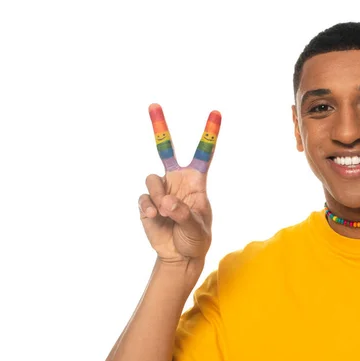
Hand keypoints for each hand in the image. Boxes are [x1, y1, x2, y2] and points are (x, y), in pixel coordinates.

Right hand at [138, 104, 220, 266]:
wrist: (180, 255)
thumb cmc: (196, 239)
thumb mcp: (197, 229)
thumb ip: (183, 214)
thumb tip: (166, 202)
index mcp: (196, 182)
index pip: (203, 153)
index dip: (209, 133)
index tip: (216, 112)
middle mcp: (177, 181)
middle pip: (166, 149)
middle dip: (160, 126)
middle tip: (153, 104)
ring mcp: (161, 190)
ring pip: (152, 178)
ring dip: (158, 196)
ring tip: (165, 214)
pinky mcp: (147, 203)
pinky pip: (143, 198)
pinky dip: (148, 208)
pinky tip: (154, 218)